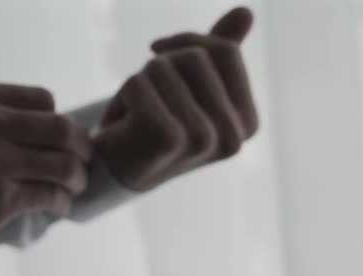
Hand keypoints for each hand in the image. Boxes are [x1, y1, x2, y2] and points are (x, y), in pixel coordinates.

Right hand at [0, 82, 91, 253]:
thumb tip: (44, 121)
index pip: (43, 99)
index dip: (56, 120)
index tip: (57, 138)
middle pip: (62, 129)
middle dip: (82, 147)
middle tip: (83, 161)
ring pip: (64, 164)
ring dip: (78, 177)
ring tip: (76, 185)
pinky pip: (49, 196)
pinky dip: (62, 202)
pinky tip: (59, 205)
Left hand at [95, 7, 257, 190]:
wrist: (115, 172)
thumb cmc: (151, 123)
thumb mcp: (188, 84)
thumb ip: (218, 52)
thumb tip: (246, 11)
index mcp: (247, 124)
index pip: (225, 51)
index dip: (185, 44)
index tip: (160, 66)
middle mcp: (233, 137)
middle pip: (195, 56)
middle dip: (161, 66)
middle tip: (148, 101)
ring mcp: (205, 140)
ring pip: (164, 66)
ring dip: (141, 81)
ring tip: (136, 113)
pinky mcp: (170, 139)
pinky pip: (139, 82)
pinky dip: (124, 93)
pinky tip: (123, 122)